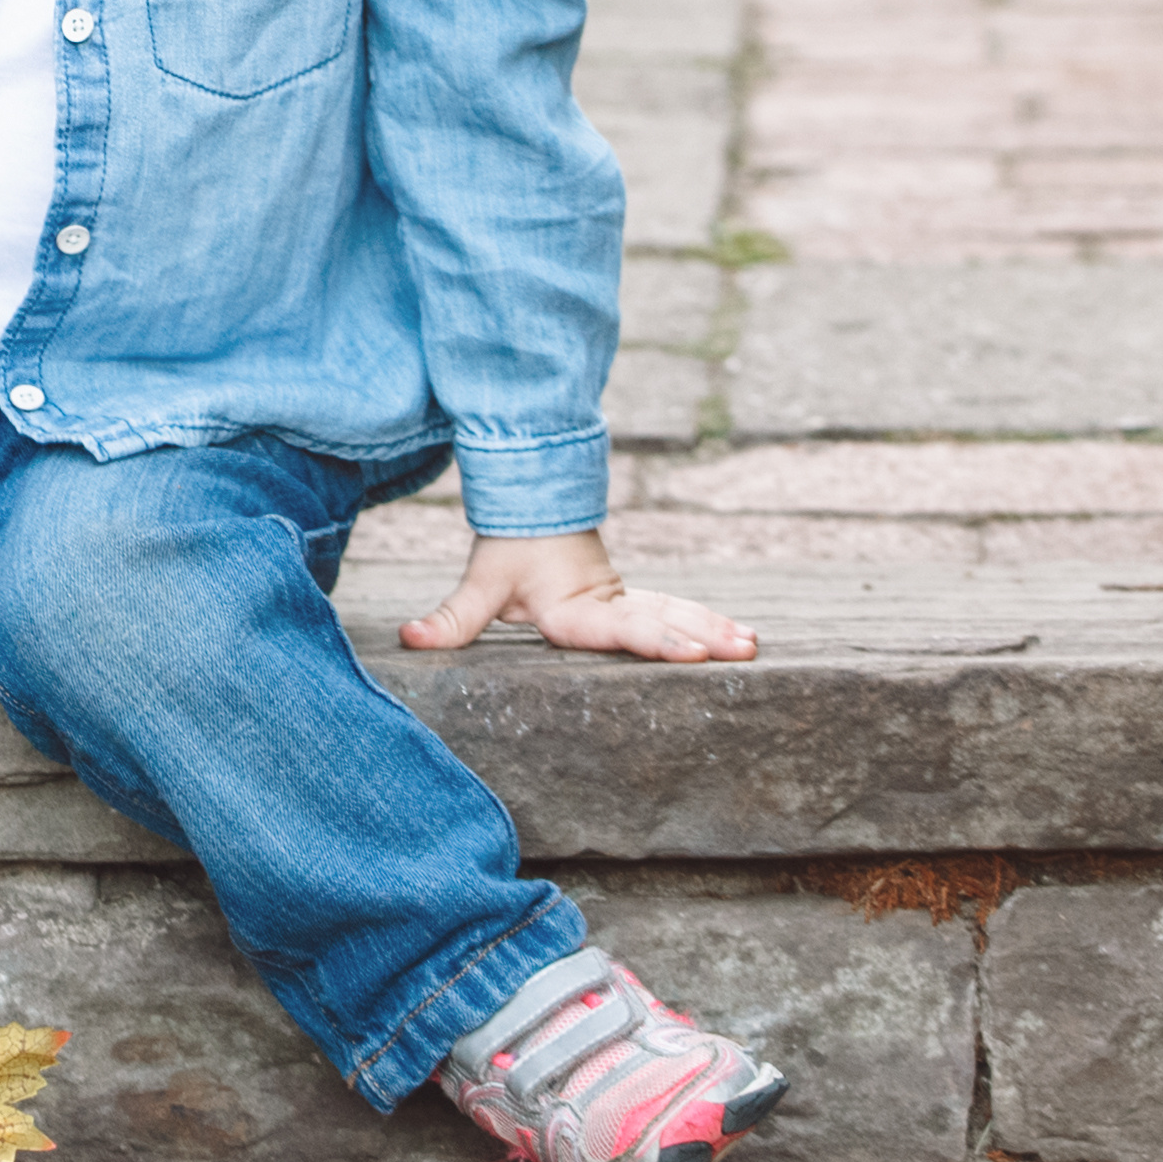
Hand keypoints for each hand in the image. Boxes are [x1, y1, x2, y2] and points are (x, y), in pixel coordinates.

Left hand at [401, 528, 756, 662]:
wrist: (532, 510)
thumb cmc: (508, 552)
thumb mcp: (480, 583)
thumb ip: (451, 617)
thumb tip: (410, 638)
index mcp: (574, 608)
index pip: (620, 629)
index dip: (655, 641)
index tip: (692, 651)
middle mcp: (607, 604)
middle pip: (660, 620)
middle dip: (704, 635)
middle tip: (743, 651)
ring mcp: (625, 600)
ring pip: (676, 611)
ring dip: (714, 627)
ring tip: (752, 646)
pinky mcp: (632, 601)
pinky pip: (677, 610)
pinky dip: (709, 620)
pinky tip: (742, 637)